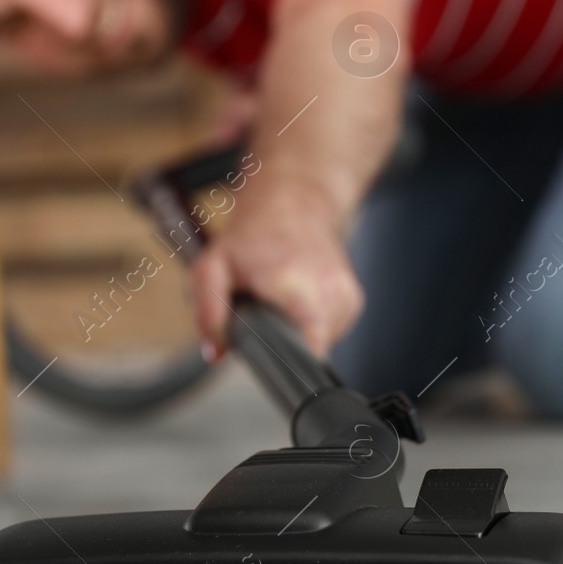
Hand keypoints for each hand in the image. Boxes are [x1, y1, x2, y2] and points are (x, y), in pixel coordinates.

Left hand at [192, 176, 363, 357]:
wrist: (294, 203)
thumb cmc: (252, 235)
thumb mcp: (212, 266)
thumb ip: (208, 311)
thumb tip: (215, 352)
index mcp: (293, 283)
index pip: (309, 347)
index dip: (286, 360)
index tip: (271, 350)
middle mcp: (327, 290)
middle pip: (306, 352)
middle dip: (282, 345)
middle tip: (266, 314)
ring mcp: (345, 296)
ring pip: (320, 345)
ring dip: (297, 335)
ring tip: (282, 303)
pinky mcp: (354, 301)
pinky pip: (332, 332)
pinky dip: (313, 326)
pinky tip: (300, 303)